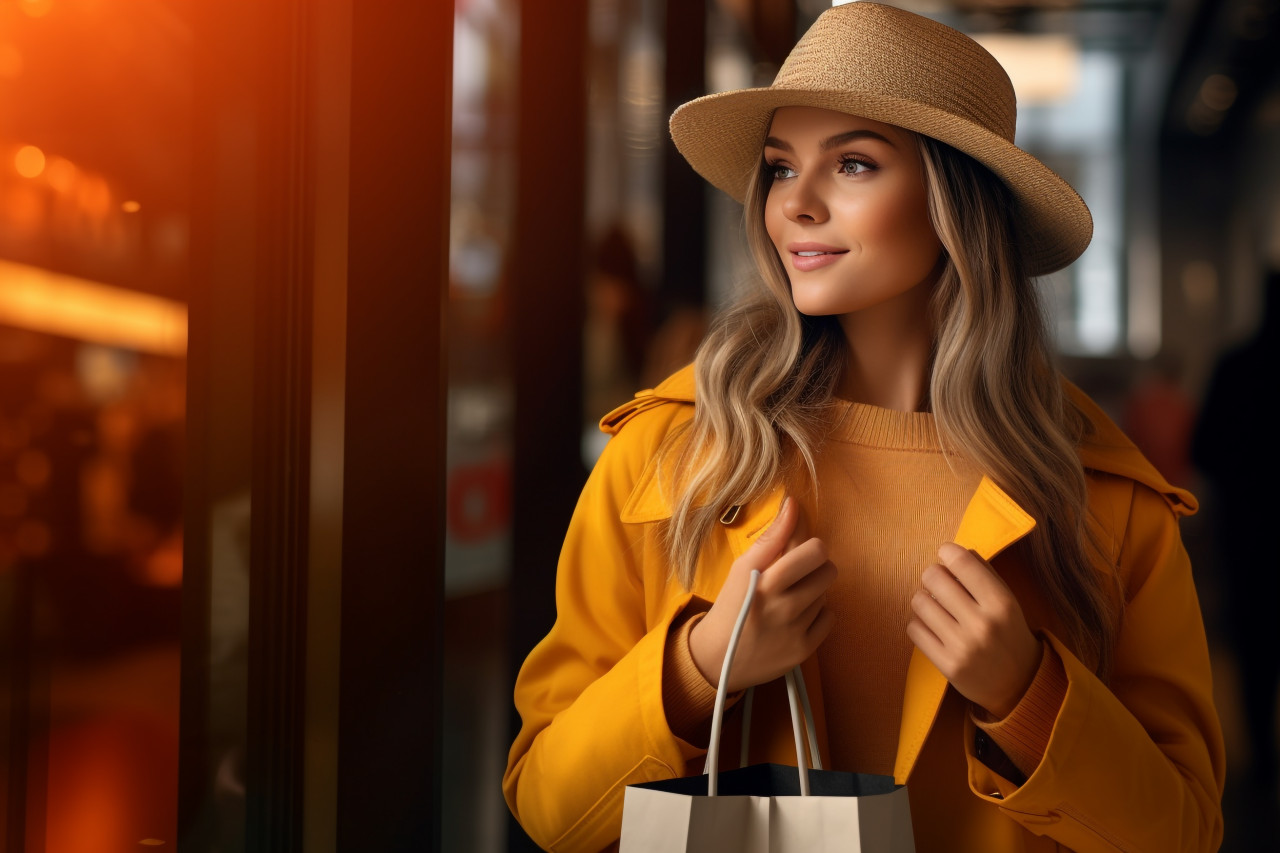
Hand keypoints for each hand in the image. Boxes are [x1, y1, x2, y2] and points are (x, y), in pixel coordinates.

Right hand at [689, 497, 835, 692]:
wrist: (717, 657)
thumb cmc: (731, 605)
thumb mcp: (742, 567)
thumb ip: (772, 537)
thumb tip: (794, 503)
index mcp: (766, 581)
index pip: (812, 550)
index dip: (809, 541)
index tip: (798, 544)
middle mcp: (783, 607)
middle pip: (827, 570)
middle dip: (815, 565)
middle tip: (797, 571)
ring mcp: (795, 631)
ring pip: (826, 593)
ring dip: (813, 589)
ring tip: (790, 596)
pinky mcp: (804, 650)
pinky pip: (829, 618)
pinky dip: (817, 613)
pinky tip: (797, 616)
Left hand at [906, 542, 1040, 718]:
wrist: (1019, 685)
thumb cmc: (1009, 634)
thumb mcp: (1007, 600)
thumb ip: (983, 573)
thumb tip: (952, 550)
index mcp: (1001, 603)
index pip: (962, 562)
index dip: (947, 552)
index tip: (946, 555)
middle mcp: (982, 623)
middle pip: (933, 578)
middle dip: (932, 575)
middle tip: (939, 583)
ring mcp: (963, 646)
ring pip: (919, 602)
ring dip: (923, 599)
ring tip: (935, 606)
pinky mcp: (947, 665)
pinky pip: (914, 629)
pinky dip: (918, 623)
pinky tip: (932, 626)